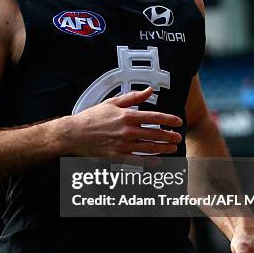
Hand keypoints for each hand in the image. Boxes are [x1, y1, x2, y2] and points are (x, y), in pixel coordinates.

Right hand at [64, 87, 182, 156]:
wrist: (74, 133)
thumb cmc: (92, 117)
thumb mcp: (112, 102)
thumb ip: (133, 97)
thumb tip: (149, 90)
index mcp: (127, 116)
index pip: (154, 117)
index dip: (169, 119)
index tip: (178, 122)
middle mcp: (127, 131)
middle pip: (155, 134)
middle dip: (170, 136)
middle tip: (177, 137)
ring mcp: (123, 145)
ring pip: (149, 148)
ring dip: (163, 148)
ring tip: (172, 148)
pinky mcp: (117, 157)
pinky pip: (138, 161)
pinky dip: (149, 162)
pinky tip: (157, 161)